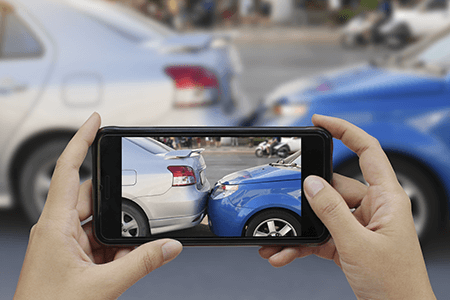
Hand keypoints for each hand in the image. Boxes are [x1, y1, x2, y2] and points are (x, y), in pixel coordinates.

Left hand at [14, 113, 182, 299]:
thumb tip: (169, 247)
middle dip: (117, 202)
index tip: (95, 121)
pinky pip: (99, 242)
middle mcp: (57, 229)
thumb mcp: (102, 286)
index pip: (68, 170)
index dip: (80, 140)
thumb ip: (141, 263)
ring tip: (131, 245)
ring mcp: (65, 244)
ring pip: (98, 223)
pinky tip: (124, 260)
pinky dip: (115, 249)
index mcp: (55, 226)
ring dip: (118, 232)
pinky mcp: (72, 258)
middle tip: (137, 208)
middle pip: (92, 197)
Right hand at [259, 115, 435, 299]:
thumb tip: (311, 184)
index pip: (367, 150)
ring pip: (322, 213)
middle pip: (333, 185)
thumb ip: (331, 211)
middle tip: (285, 197)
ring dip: (300, 225)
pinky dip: (302, 243)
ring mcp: (358, 224)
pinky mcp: (347, 241)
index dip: (344, 130)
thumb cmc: (395, 283)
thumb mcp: (357, 244)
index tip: (319, 121)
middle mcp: (372, 207)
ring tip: (278, 238)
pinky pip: (320, 234)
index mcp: (387, 198)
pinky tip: (285, 252)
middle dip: (306, 195)